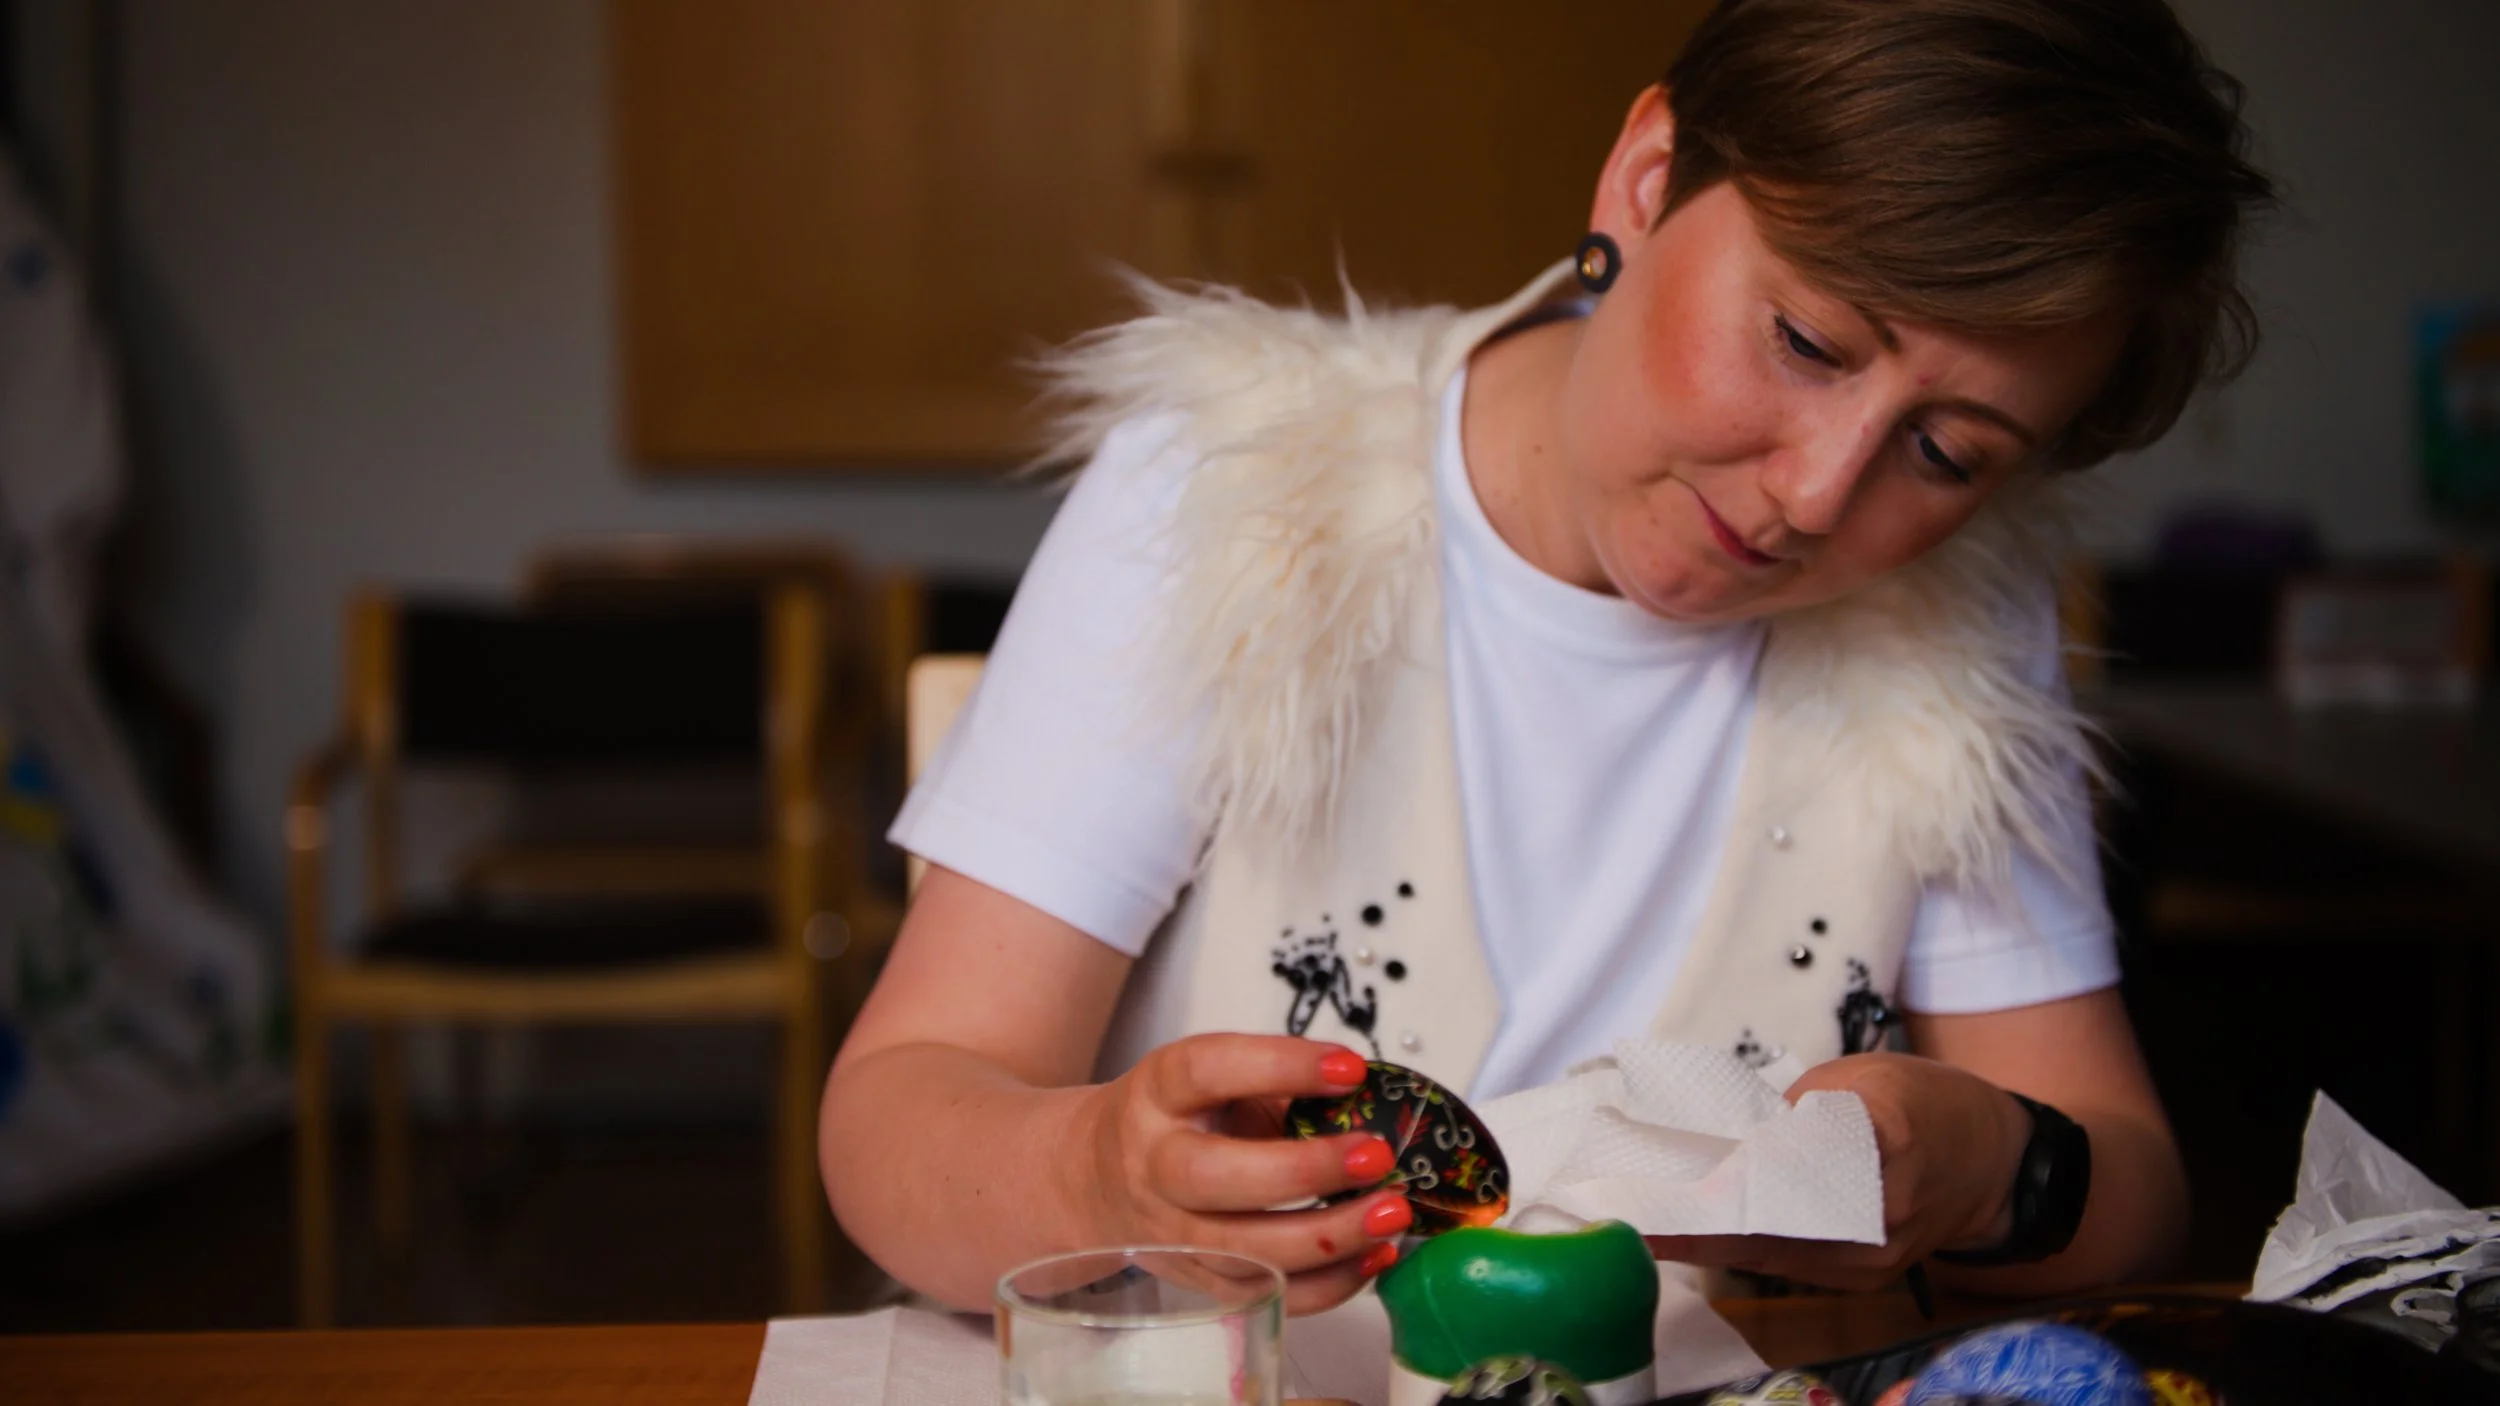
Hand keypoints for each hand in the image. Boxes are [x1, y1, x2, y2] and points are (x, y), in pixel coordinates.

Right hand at [1065, 1034, 1415, 1313]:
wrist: (1099, 1178)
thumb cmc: (1182, 1118)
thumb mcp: (1215, 1081)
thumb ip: (1283, 1086)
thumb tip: (1376, 1099)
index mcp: (1159, 1094)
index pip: (1206, 1071)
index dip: (1279, 1066)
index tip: (1349, 1069)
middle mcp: (1155, 1164)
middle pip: (1214, 1176)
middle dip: (1304, 1170)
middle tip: (1376, 1156)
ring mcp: (1173, 1233)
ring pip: (1245, 1250)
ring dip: (1331, 1237)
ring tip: (1393, 1211)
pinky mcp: (1201, 1281)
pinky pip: (1268, 1294)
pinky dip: (1331, 1284)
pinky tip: (1375, 1255)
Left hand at [1645, 1053, 2031, 1290]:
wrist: (1991, 1165)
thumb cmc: (1928, 1105)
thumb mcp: (1866, 1076)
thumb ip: (1798, 1104)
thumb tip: (1730, 1134)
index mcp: (1891, 1141)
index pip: (1799, 1160)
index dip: (1731, 1169)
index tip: (1674, 1167)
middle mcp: (1880, 1213)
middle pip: (1774, 1217)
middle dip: (1698, 1212)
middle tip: (1634, 1202)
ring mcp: (1869, 1256)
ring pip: (1770, 1248)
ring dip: (1703, 1235)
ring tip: (1641, 1216)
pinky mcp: (1857, 1276)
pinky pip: (1785, 1260)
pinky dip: (1735, 1243)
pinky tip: (1687, 1231)